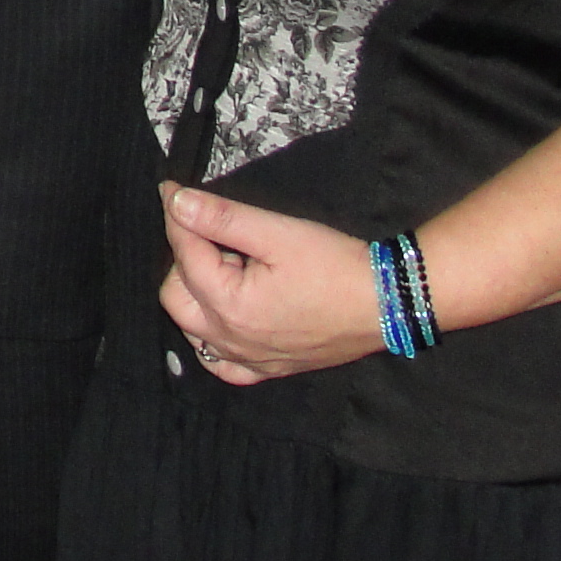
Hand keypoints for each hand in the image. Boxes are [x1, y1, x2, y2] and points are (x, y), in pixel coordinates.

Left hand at [156, 181, 387, 384]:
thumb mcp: (276, 232)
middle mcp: (233, 342)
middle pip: (176, 296)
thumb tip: (174, 202)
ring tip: (224, 267)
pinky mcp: (272, 369)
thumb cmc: (334, 265)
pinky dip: (214, 340)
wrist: (387, 302)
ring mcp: (251, 361)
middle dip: (184, 259)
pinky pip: (225, 365)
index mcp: (229, 307)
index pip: (184, 254)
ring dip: (196, 296)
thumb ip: (220, 218)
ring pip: (194, 330)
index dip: (178, 216)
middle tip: (211, 234)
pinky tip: (226, 318)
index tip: (173, 191)